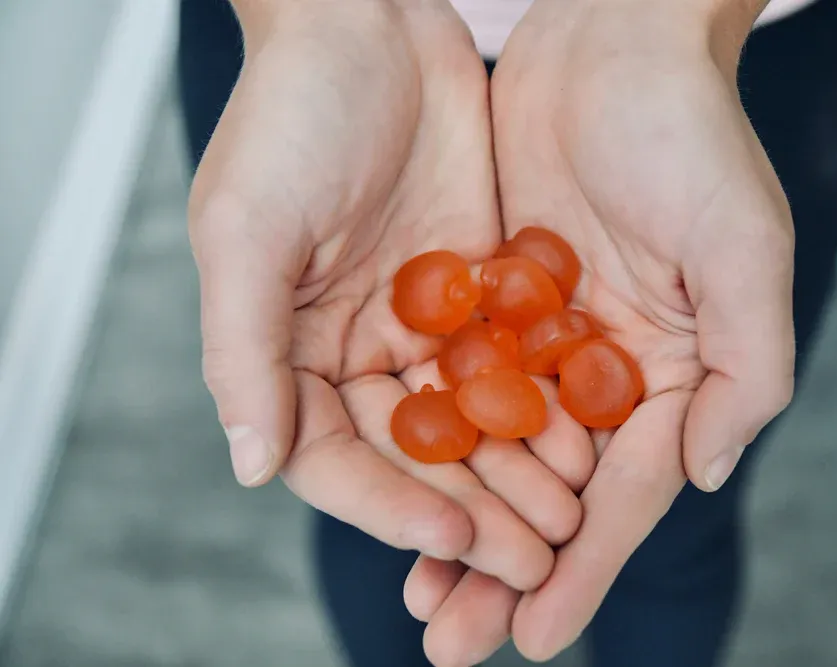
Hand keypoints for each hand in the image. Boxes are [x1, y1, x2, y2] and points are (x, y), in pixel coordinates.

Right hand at [188, 0, 585, 593]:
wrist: (370, 24)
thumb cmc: (289, 116)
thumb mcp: (246, 229)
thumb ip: (241, 351)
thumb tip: (251, 467)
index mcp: (289, 352)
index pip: (336, 459)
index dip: (389, 507)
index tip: (451, 539)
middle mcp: (355, 350)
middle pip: (414, 457)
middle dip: (469, 510)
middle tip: (529, 559)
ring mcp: (422, 323)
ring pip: (473, 422)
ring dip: (515, 473)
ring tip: (567, 521)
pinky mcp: (478, 287)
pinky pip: (513, 361)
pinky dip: (543, 404)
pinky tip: (585, 442)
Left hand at [406, 0, 794, 662]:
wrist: (609, 38)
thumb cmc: (691, 133)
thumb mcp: (744, 248)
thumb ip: (745, 369)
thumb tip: (704, 476)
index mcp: (675, 372)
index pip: (625, 493)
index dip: (583, 568)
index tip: (536, 634)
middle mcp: (609, 368)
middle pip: (553, 493)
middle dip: (506, 567)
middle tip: (454, 637)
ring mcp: (546, 337)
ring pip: (498, 454)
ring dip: (459, 522)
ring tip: (420, 592)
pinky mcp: (493, 297)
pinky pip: (459, 383)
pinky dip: (433, 441)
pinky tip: (395, 486)